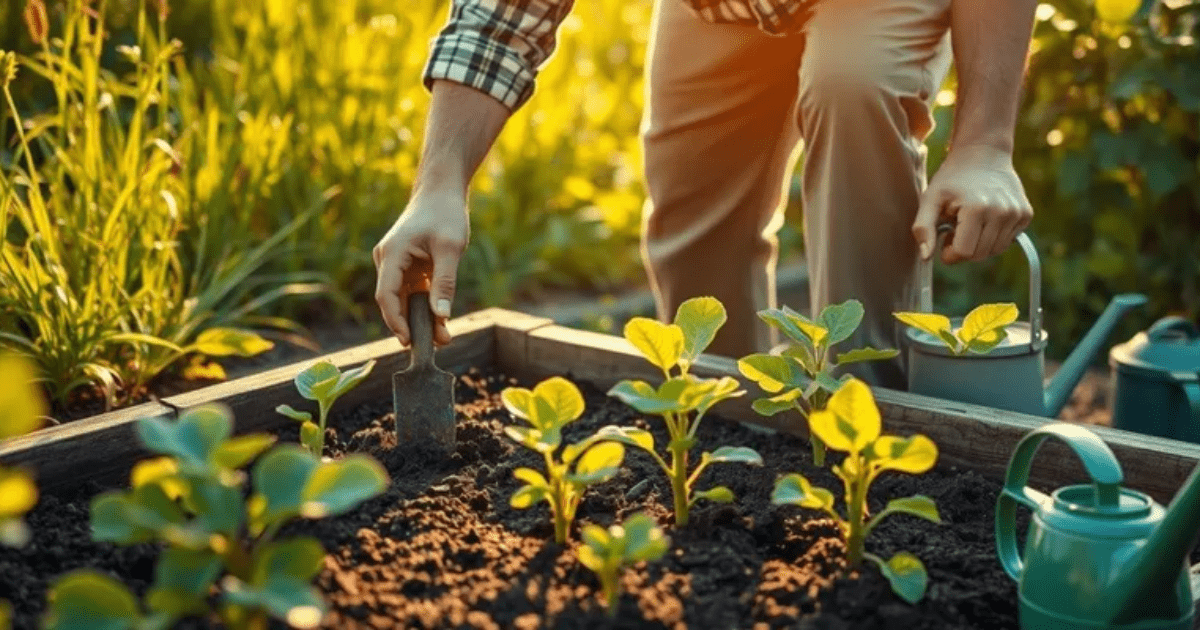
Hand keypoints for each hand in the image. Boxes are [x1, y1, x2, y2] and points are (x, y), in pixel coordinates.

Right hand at [373, 190, 468, 346]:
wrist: (442, 191)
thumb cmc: (445, 214)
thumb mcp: (450, 249)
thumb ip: (445, 283)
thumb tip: (441, 317)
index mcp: (392, 254)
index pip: (387, 295)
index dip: (396, 321)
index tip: (408, 341)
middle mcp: (388, 259)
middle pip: (394, 301)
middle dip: (411, 324)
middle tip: (432, 346)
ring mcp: (396, 263)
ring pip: (405, 298)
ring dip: (420, 318)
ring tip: (441, 338)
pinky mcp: (407, 265)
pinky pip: (413, 290)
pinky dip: (425, 305)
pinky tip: (440, 321)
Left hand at [912, 145, 1032, 263]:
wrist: (983, 153)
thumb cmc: (952, 178)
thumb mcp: (930, 198)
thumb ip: (923, 228)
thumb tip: (925, 257)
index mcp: (976, 209)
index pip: (964, 252)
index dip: (950, 252)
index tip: (944, 238)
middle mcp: (1002, 212)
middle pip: (979, 255)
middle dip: (963, 249)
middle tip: (955, 229)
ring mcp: (1017, 213)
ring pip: (995, 251)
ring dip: (979, 244)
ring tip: (969, 223)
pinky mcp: (1026, 214)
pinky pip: (1007, 241)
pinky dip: (993, 237)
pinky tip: (985, 219)